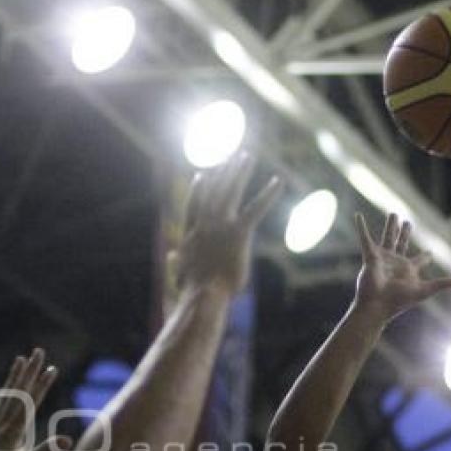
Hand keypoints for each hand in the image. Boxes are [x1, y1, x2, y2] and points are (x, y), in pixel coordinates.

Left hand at [0, 348, 69, 450]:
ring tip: (20, 360)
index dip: (40, 383)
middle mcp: (1, 424)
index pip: (29, 400)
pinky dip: (6, 394)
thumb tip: (66, 439)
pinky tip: (8, 390)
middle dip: (29, 370)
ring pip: (6, 395)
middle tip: (38, 351)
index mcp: (11, 429)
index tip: (50, 366)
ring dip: (15, 377)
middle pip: (17, 390)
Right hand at [172, 152, 280, 296]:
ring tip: (246, 156)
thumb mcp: (182, 274)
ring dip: (239, 172)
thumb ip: (178, 262)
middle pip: (214, 191)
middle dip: (222, 172)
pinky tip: (277, 181)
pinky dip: (267, 195)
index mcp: (191, 233)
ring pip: (231, 192)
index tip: (201, 175)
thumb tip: (172, 256)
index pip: (194, 205)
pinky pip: (255, 209)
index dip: (198, 189)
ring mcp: (221, 225)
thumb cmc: (194, 290)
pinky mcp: (239, 232)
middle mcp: (205, 223)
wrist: (204, 293)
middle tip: (229, 156)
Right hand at [354, 212, 450, 322]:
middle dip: (405, 233)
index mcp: (408, 270)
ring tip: (393, 214)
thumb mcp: (425, 291)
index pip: (419, 260)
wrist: (377, 305)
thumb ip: (443, 284)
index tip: (429, 254)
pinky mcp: (370, 256)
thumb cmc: (399, 300)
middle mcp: (395, 263)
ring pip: (388, 237)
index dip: (425, 257)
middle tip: (408, 223)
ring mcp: (382, 259)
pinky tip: (358, 216)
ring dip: (390, 226)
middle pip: (402, 243)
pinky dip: (361, 227)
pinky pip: (364, 238)